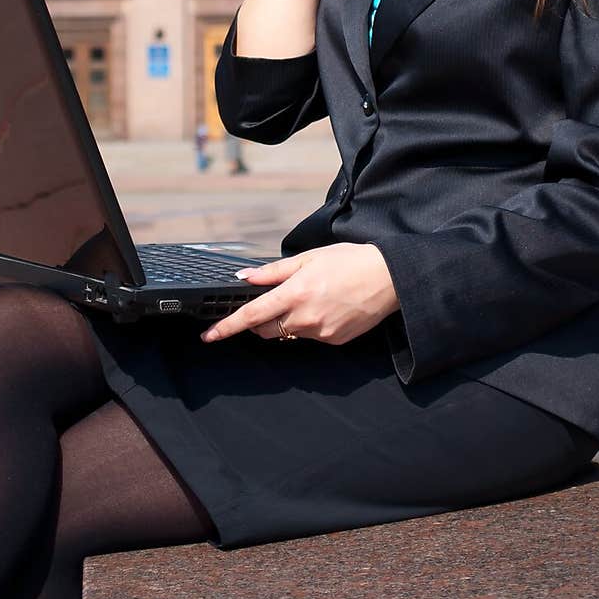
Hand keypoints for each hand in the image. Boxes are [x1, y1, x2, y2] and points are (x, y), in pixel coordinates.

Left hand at [200, 243, 399, 346]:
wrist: (389, 278)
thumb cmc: (350, 261)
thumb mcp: (309, 258)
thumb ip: (274, 271)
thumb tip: (245, 277)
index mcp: (296, 292)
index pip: (252, 315)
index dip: (227, 326)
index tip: (209, 336)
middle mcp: (306, 317)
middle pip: (266, 328)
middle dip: (259, 320)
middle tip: (272, 301)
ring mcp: (320, 332)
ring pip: (288, 333)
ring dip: (286, 320)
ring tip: (309, 297)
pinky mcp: (333, 341)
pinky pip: (309, 336)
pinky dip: (308, 324)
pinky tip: (325, 307)